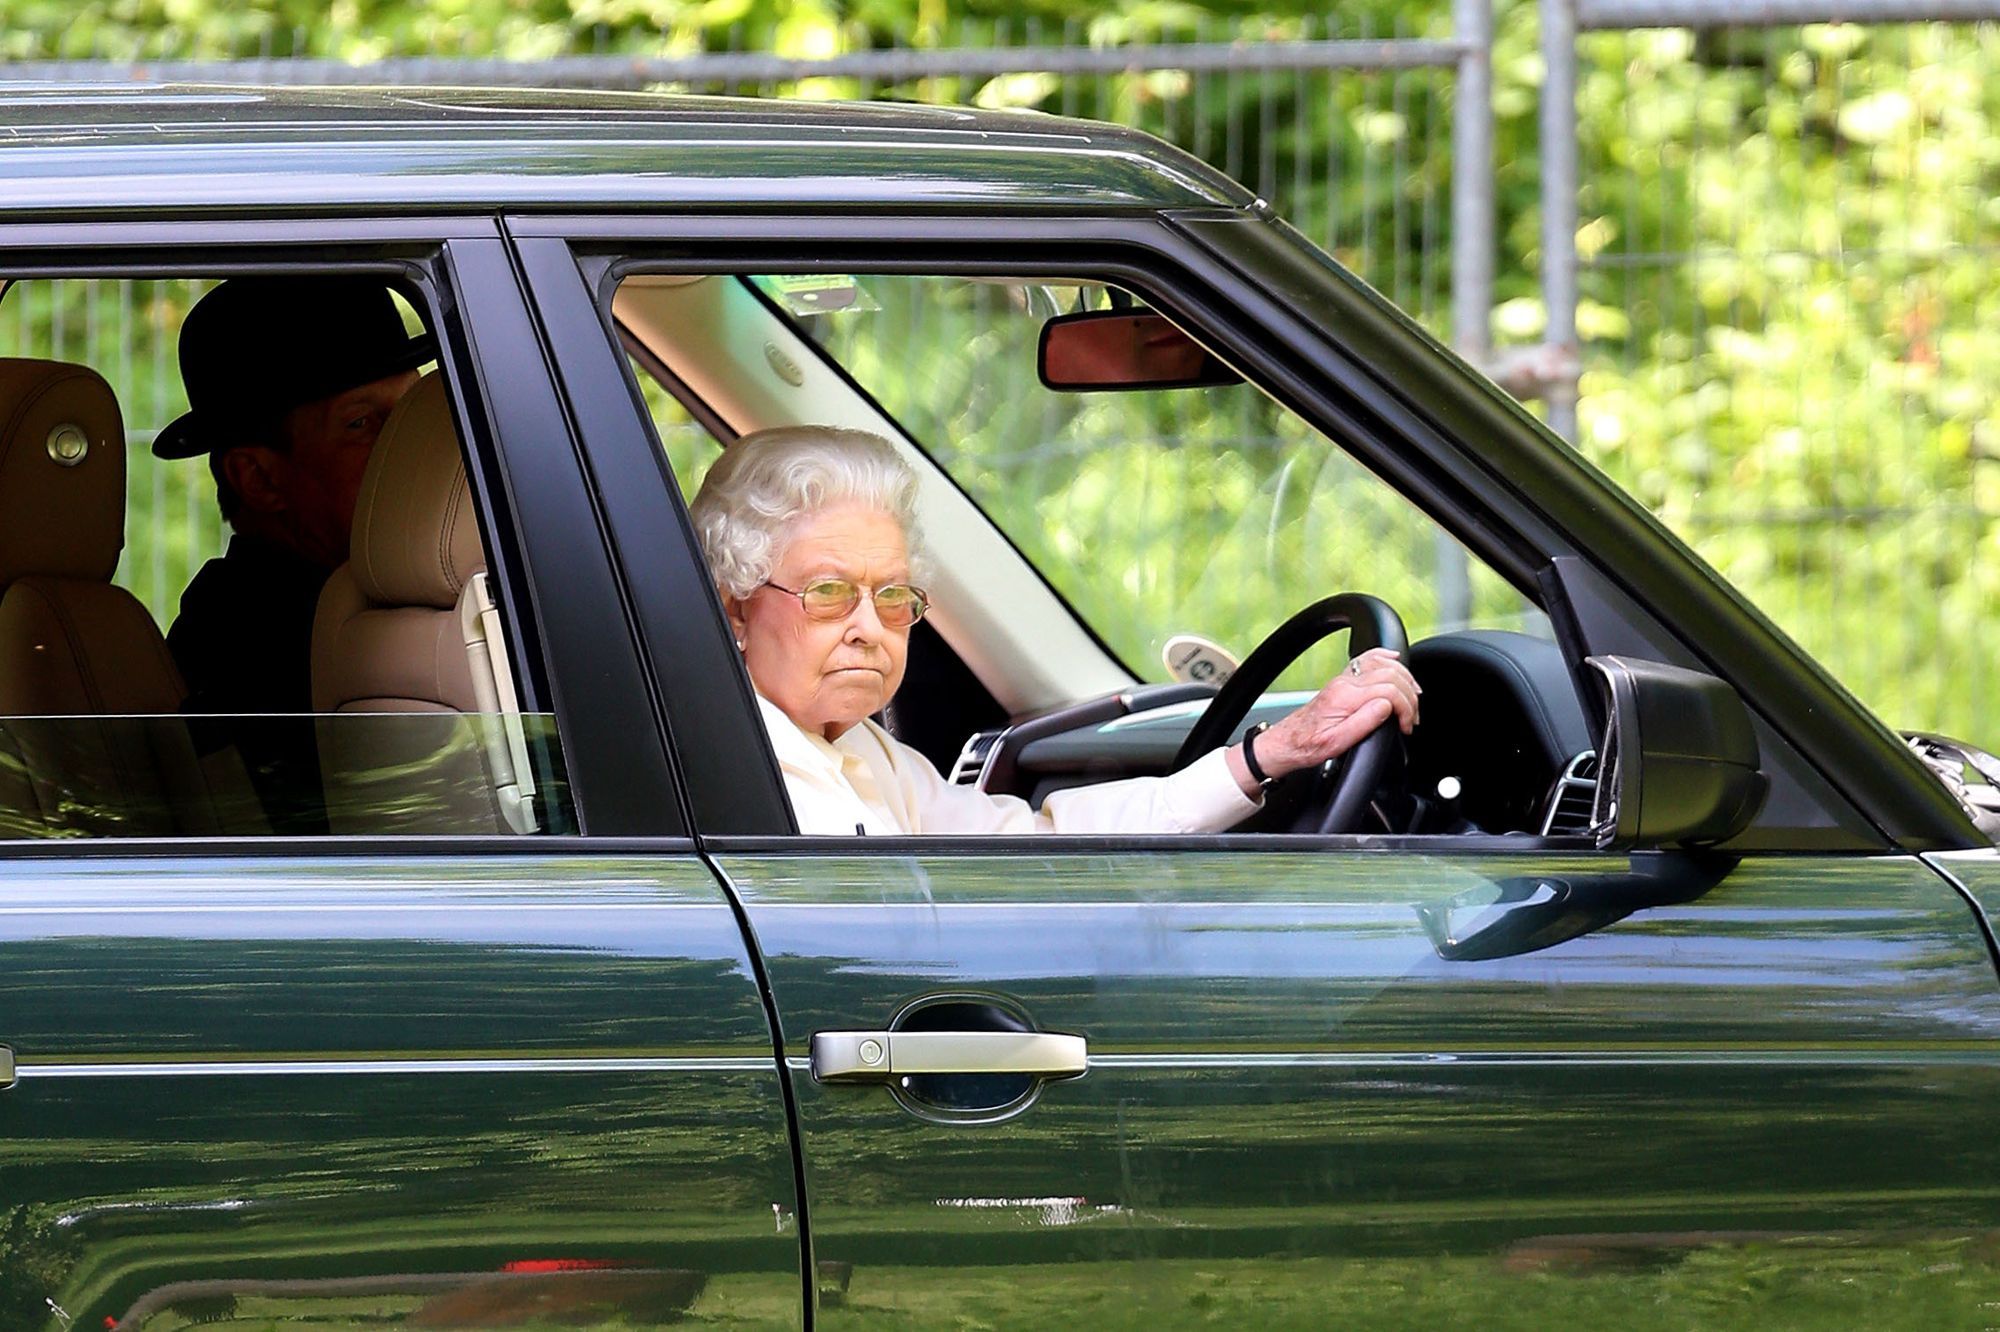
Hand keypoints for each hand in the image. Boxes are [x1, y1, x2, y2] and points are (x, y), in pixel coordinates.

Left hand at [1225, 648, 1419, 792]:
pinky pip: (1368, 659)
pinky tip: (1395, 660)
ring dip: (1405, 679)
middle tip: (1411, 719)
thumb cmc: (1309, 746)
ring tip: (1413, 699)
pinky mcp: (1344, 681)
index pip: (1389, 691)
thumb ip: (1363, 723)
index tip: (1406, 726)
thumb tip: (1387, 706)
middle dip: (1410, 696)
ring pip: (1383, 664)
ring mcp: (1344, 679)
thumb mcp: (1336, 744)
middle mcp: (1345, 683)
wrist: (1288, 742)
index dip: (1406, 708)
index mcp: (1345, 697)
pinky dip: (1385, 657)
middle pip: (1391, 675)